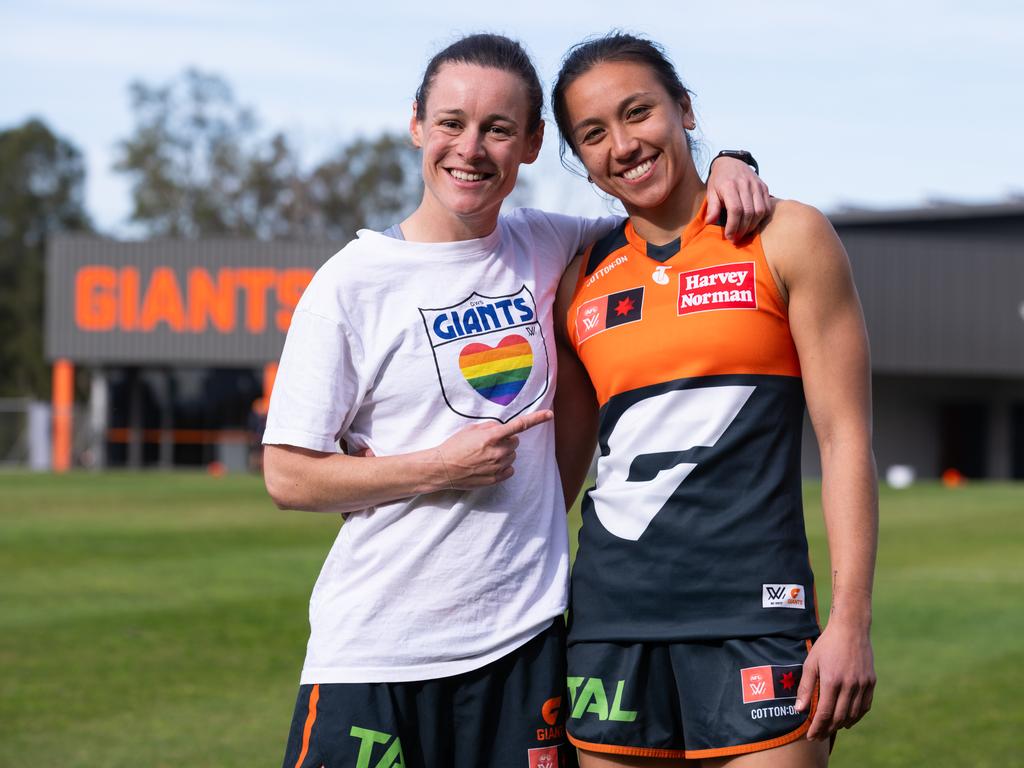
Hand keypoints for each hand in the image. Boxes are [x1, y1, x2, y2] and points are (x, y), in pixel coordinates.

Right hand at [436, 410, 552, 488]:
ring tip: (485, 456)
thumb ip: (489, 427)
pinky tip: (489, 465)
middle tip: (490, 443)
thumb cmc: (454, 446)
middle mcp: (497, 452)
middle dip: (506, 440)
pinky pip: (510, 470)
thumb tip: (501, 429)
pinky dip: (504, 467)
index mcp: (491, 436)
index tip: (549, 415)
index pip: (519, 425)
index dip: (536, 419)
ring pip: (513, 456)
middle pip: (515, 442)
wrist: (443, 468)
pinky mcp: (495, 479)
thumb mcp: (470, 429)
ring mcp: (497, 467)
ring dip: (504, 454)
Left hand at [705, 157, 771, 241]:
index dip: (733, 226)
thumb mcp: (711, 191)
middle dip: (742, 229)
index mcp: (730, 186)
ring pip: (760, 211)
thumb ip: (712, 207)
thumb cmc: (719, 180)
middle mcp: (745, 184)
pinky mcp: (764, 187)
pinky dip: (761, 218)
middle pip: (748, 212)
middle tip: (736, 239)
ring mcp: (756, 185)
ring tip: (744, 233)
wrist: (731, 162)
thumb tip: (710, 222)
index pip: (735, 210)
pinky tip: (753, 224)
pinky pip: (767, 206)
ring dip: (752, 226)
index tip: (729, 236)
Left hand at [795, 622, 875, 738]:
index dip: (817, 727)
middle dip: (828, 730)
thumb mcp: (811, 663)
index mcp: (832, 680)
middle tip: (819, 736)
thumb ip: (806, 687)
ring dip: (842, 725)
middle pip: (839, 717)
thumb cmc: (826, 644)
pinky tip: (848, 720)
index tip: (811, 736)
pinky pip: (865, 706)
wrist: (851, 628)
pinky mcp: (871, 682)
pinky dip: (856, 716)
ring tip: (831, 729)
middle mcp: (849, 685)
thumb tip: (799, 710)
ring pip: (853, 714)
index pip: (825, 713)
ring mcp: (862, 684)